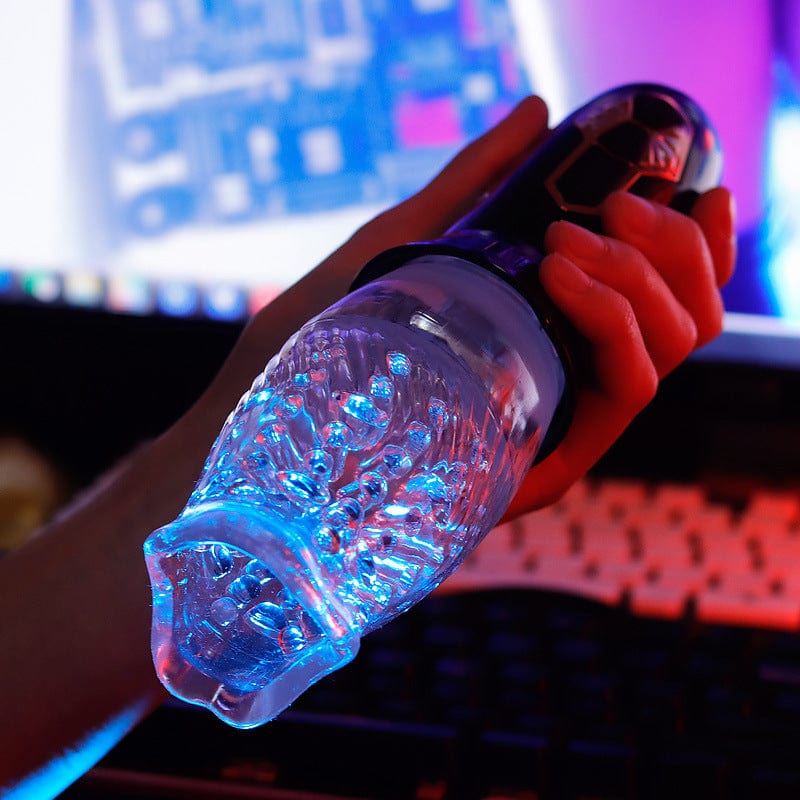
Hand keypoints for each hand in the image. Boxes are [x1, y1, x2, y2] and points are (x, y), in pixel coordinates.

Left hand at [242, 94, 733, 518]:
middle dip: (672, 247)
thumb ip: (475, 180)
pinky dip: (618, 322)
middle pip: (683, 321)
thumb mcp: (408, 238)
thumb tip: (541, 112)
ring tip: (568, 240)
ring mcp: (561, 427)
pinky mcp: (547, 464)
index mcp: (549, 341)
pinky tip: (563, 272)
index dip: (694, 242)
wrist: (269, 415)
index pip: (660, 299)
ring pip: (669, 349)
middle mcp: (566, 386)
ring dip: (643, 275)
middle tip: (618, 205)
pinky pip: (628, 391)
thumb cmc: (325, 333)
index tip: (687, 187)